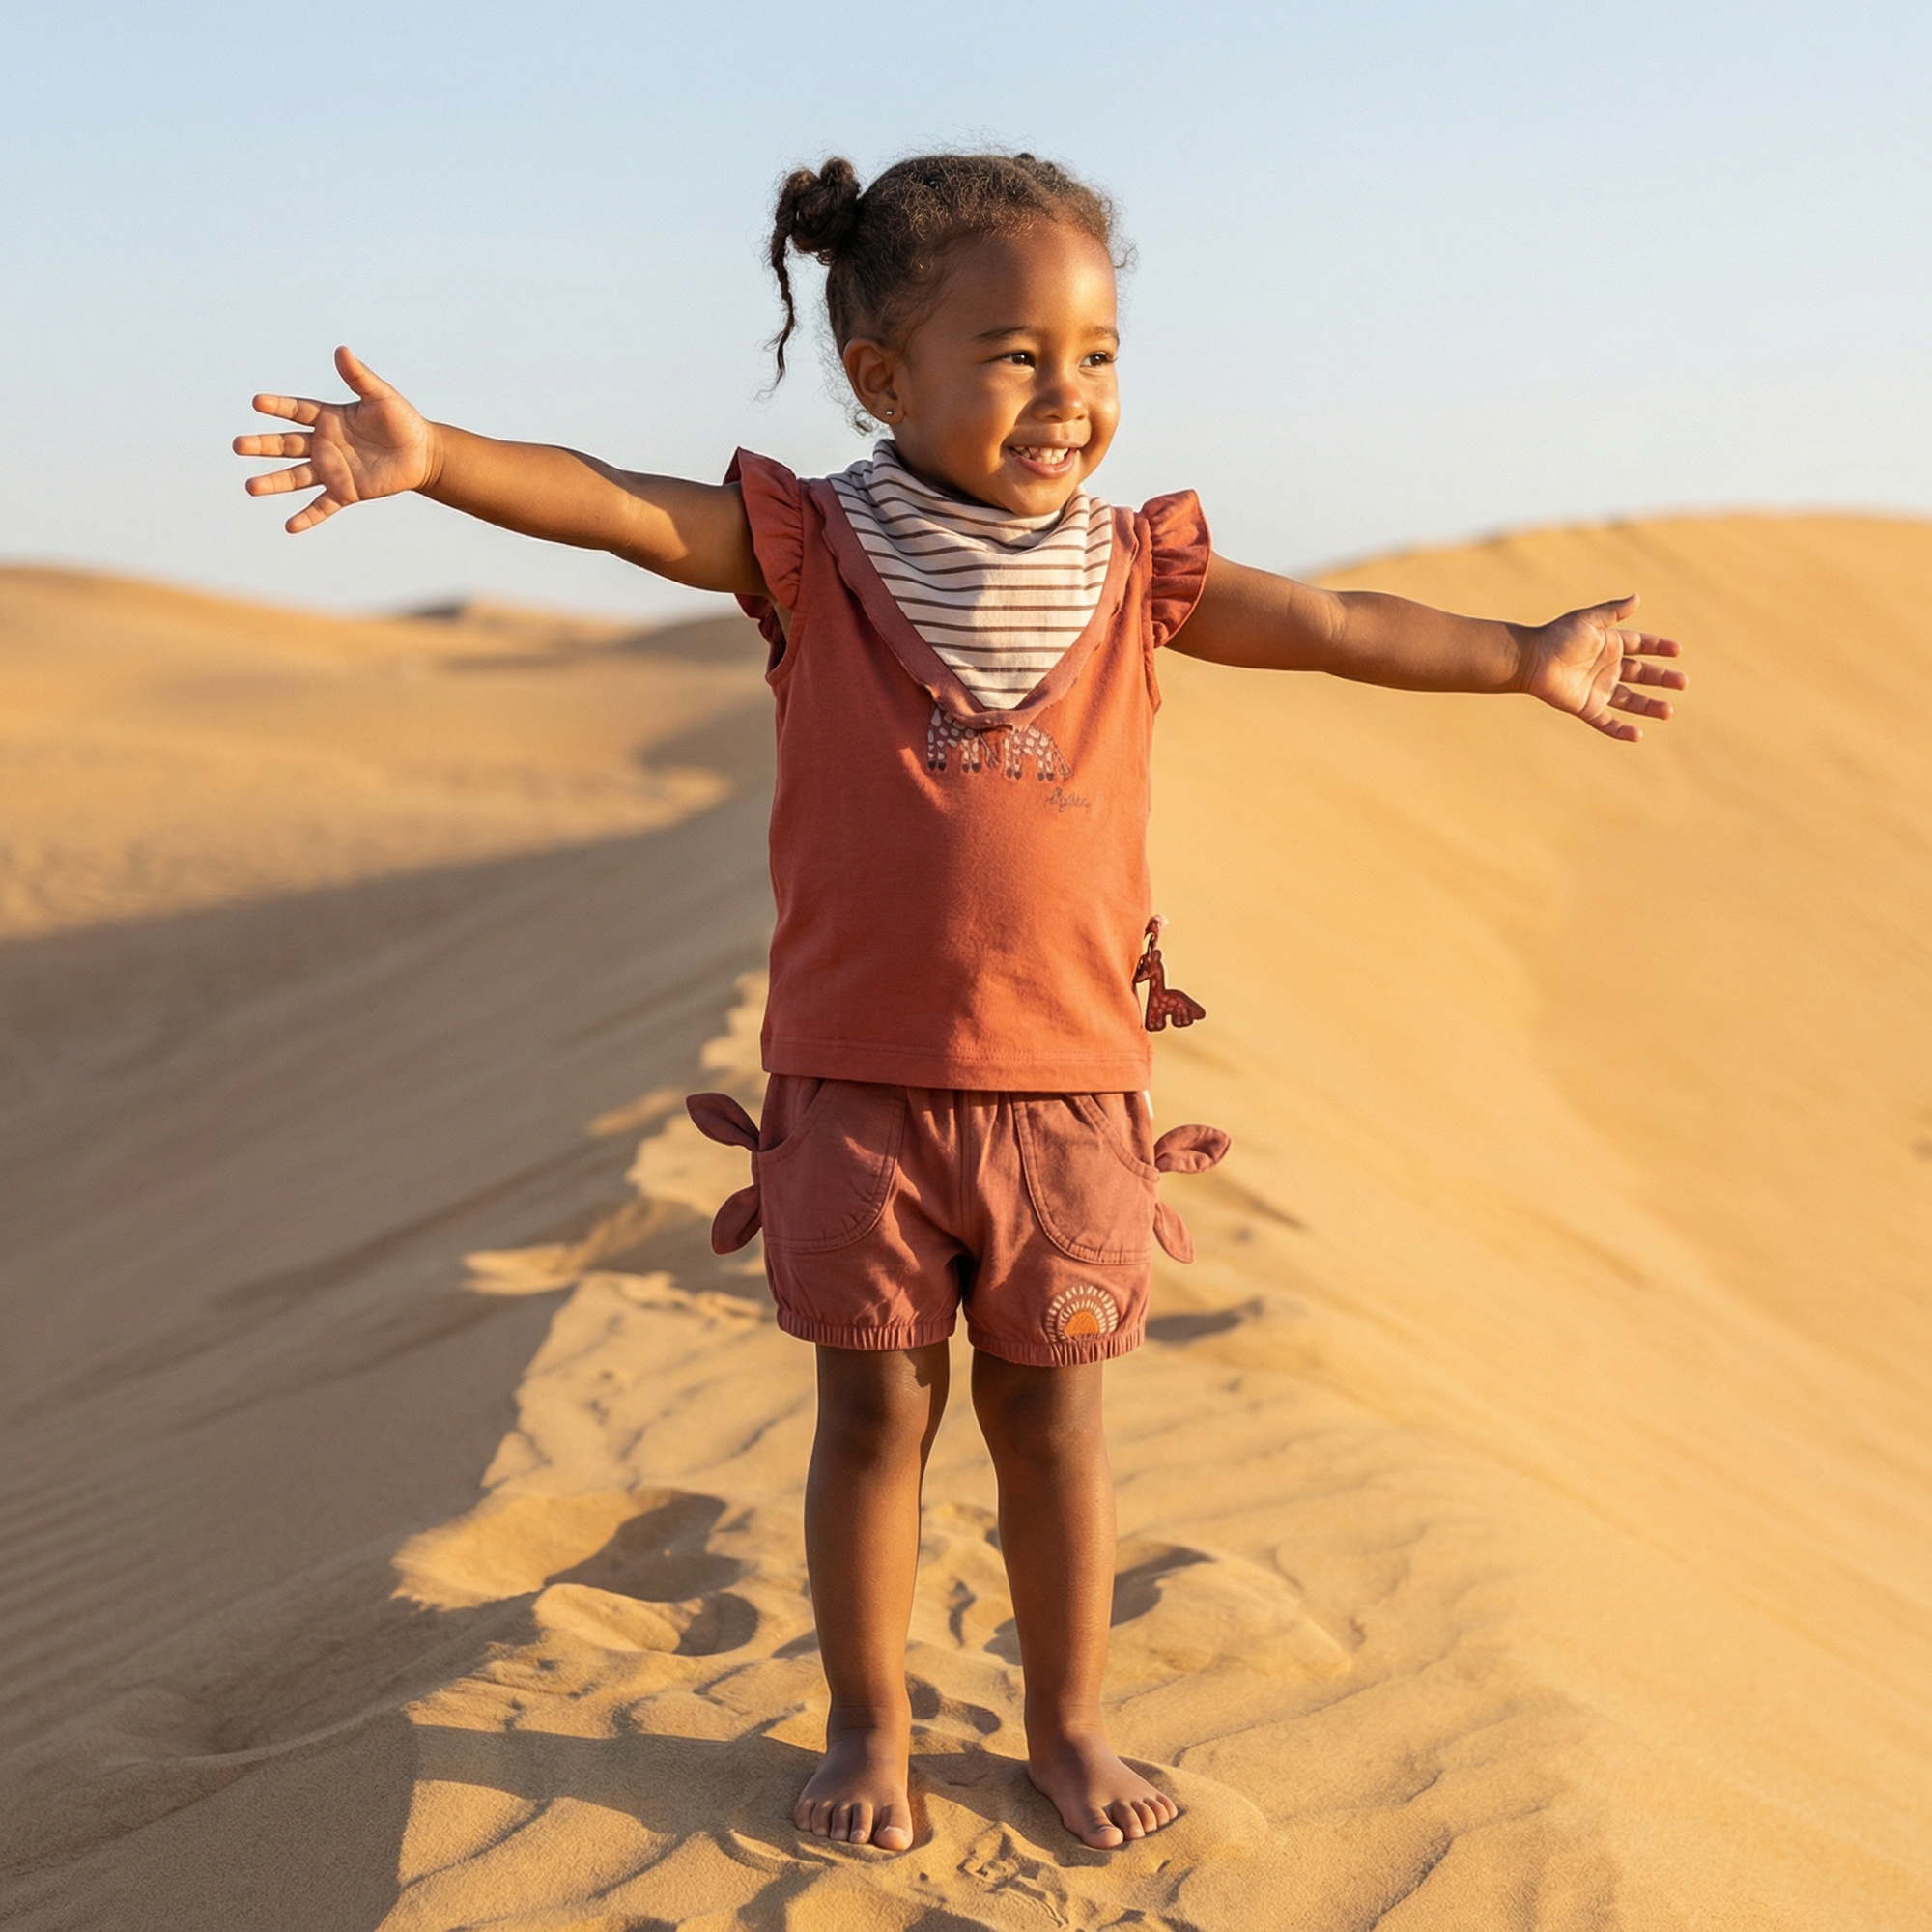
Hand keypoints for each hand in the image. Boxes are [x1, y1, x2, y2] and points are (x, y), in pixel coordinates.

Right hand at [233, 345, 435, 532]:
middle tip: (237, 446)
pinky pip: (323, 506)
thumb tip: (342, 350)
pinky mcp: (346, 492)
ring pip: (296, 477)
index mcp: (328, 418)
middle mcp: (324, 444)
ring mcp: (332, 470)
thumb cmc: (402, 421)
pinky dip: (307, 517)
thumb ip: (359, 377)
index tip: (257, 402)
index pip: (296, 411)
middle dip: (262, 446)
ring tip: (251, 487)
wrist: (422, 454)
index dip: (278, 407)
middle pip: (286, 445)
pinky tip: (290, 526)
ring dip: (274, 482)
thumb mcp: (382, 396)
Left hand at [1520, 595, 1684, 741]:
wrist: (1532, 659)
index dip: (1658, 647)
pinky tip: (1638, 735)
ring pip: (1630, 701)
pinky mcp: (1586, 707)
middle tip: (1682, 682)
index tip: (1677, 650)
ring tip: (1668, 712)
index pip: (1640, 645)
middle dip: (1662, 679)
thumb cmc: (1557, 636)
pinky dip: (1621, 730)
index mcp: (1609, 645)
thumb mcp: (1588, 621)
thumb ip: (1612, 612)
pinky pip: (1606, 722)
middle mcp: (1607, 668)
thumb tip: (1637, 597)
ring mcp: (1598, 689)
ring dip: (1649, 706)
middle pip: (1641, 675)